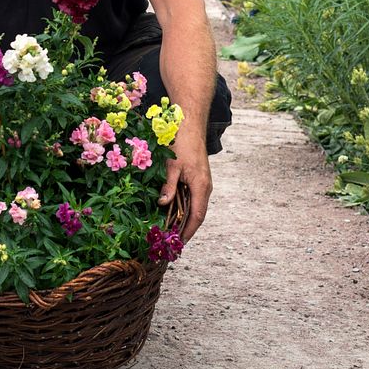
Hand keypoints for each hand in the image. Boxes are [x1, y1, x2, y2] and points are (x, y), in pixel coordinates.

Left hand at [157, 127, 211, 242]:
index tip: (179, 243)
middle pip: (197, 214)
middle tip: (172, 241)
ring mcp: (203, 182)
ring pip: (195, 206)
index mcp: (201, 186)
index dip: (188, 231)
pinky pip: (193, 197)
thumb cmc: (182, 143)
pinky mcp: (198, 177)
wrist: (191, 125)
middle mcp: (205, 187)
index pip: (197, 216)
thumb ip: (169, 186)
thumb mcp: (172, 165)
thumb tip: (163, 204)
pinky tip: (173, 210)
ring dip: (185, 218)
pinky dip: (184, 206)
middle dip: (186, 228)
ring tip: (171, 230)